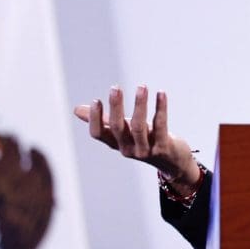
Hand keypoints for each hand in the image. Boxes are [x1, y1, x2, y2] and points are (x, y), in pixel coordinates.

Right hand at [74, 85, 200, 193]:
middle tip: (115, 88)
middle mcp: (127, 149)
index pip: (98, 134)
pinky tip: (161, 93)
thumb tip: (76, 109)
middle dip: (116, 107)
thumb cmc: (144, 140)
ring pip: (139, 126)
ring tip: (142, 86)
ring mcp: (145, 150)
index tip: (96, 100)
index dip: (95, 119)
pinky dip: (161, 108)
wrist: (172, 162)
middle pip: (118, 128)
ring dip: (140, 105)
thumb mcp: (123, 131)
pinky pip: (161, 125)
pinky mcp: (163, 147)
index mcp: (115, 143)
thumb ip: (103, 120)